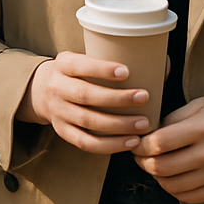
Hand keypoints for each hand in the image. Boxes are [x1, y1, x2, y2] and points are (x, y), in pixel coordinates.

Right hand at [16, 51, 151, 153]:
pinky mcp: (62, 131)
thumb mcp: (83, 58)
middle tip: (143, 97)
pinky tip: (130, 142)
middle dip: (117, 98)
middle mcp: (57, 87)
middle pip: (86, 95)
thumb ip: (113, 61)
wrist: (41, 90)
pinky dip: (110, 145)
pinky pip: (87, 143)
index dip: (102, 69)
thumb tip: (162, 63)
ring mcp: (58, 112)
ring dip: (119, 125)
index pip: (80, 66)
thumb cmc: (75, 73)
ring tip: (143, 124)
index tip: (127, 71)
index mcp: (63, 64)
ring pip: (89, 121)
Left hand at [132, 93, 203, 203]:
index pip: (159, 143)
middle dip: (142, 162)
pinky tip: (170, 178)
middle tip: (138, 155)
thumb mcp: (197, 104)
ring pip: (174, 186)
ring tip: (152, 165)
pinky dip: (174, 190)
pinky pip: (192, 197)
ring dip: (156, 177)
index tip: (134, 141)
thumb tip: (147, 134)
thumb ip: (171, 119)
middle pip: (163, 167)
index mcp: (202, 128)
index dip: (140, 145)